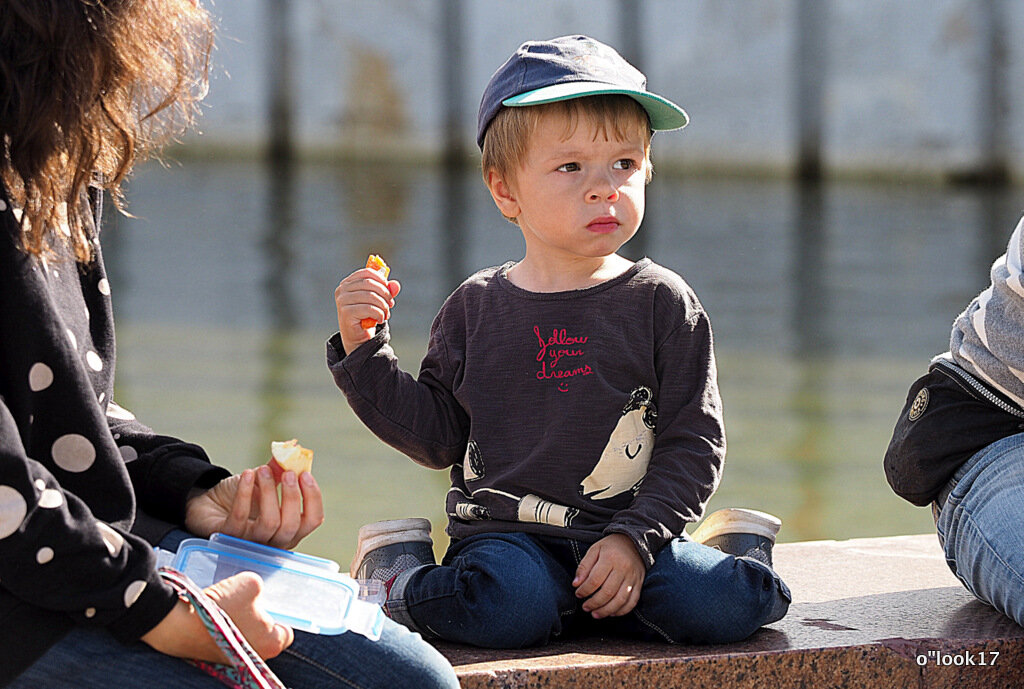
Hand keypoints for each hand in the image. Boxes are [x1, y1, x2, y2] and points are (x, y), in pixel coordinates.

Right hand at [142, 572, 292, 661]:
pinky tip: (216, 613)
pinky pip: (227, 639)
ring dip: (239, 621)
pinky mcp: (215, 658)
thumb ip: (260, 587)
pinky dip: (224, 627)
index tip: (271, 603)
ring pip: (244, 635)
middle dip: (258, 617)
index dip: (280, 614)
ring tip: (229, 604)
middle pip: (265, 634)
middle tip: (249, 600)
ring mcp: (234, 661)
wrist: (177, 624)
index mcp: (272, 643)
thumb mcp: (250, 583)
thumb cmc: (220, 607)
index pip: (287, 631)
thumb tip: (254, 590)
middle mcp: (256, 657)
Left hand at [185, 467, 323, 549]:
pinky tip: (248, 474)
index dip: (313, 498)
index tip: (305, 475)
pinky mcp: (228, 537)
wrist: (210, 503)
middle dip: (292, 497)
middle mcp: (274, 540)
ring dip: (269, 492)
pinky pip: (240, 517)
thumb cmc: (242, 496)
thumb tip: (294, 449)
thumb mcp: (265, 480)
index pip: (312, 520)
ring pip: (268, 524)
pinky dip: (245, 492)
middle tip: (288, 474)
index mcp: (290, 528)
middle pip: (291, 526)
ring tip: (263, 470)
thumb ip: (280, 469)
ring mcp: (251, 541)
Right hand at [334, 267, 400, 354]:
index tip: (390, 290)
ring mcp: (342, 301)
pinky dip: (379, 314)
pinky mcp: (346, 313)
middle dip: (385, 294)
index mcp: (348, 283)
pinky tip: (379, 319)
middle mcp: (342, 290)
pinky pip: (369, 309)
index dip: (381, 279)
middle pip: (370, 283)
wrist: (358, 338)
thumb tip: (395, 285)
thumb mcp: (378, 301)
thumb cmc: (367, 316)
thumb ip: (387, 291)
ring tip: (385, 314)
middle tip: (391, 304)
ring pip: (371, 296)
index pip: (367, 273)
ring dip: (383, 306)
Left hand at [572, 533, 644, 618]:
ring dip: (606, 610)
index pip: (595, 580)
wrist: (633, 541)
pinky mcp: (639, 584)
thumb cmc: (610, 547)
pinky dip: (622, 611)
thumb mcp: (594, 550)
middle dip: (594, 603)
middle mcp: (623, 569)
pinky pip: (632, 601)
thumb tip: (576, 584)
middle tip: (585, 607)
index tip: (578, 594)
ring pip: (620, 600)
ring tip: (595, 614)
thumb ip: (584, 566)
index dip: (585, 590)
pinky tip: (612, 613)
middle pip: (608, 592)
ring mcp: (633, 578)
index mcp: (610, 558)